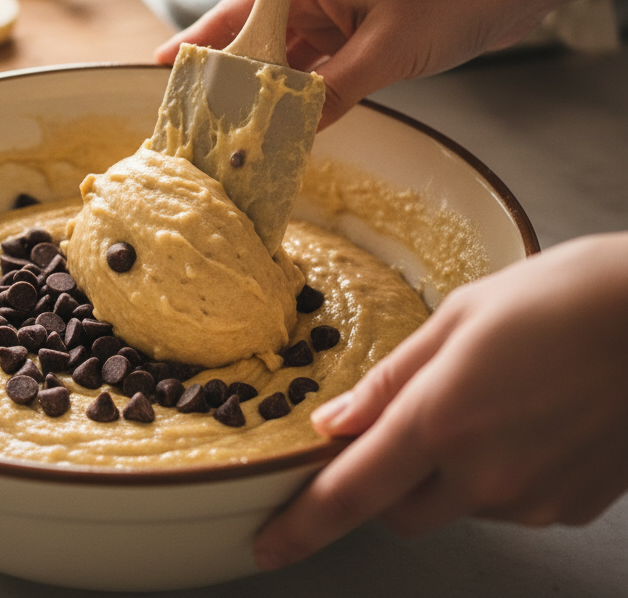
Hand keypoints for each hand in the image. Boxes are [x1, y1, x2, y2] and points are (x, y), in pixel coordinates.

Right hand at [155, 0, 545, 127]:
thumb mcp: (386, 47)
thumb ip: (335, 90)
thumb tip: (293, 128)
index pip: (238, 10)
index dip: (199, 40)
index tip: (164, 64)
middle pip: (259, 38)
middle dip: (234, 77)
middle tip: (203, 115)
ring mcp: (340, 13)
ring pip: (291, 58)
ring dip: (273, 91)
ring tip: (244, 128)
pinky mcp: (362, 33)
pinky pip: (322, 69)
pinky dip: (309, 95)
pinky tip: (295, 123)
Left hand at [254, 232, 627, 569]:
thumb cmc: (559, 299)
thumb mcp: (458, 318)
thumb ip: (390, 380)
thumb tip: (334, 424)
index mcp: (441, 421)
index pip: (351, 493)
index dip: (302, 526)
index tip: (268, 545)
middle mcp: (484, 477)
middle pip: (401, 510)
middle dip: (385, 480)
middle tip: (403, 423)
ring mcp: (535, 501)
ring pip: (458, 506)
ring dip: (448, 471)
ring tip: (489, 397)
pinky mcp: (575, 508)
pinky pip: (512, 503)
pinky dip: (500, 472)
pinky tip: (528, 416)